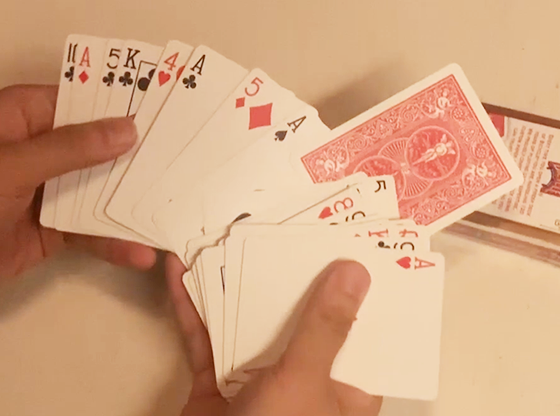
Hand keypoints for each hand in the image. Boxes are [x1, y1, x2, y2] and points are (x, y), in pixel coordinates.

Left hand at [0, 85, 156, 280]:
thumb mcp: (12, 166)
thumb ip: (69, 149)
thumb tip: (127, 131)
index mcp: (21, 120)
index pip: (77, 102)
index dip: (117, 105)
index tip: (161, 111)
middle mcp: (39, 152)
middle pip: (96, 148)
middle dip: (135, 157)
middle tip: (180, 159)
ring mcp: (48, 192)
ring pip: (99, 191)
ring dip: (131, 205)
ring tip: (169, 211)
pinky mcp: (54, 230)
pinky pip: (91, 231)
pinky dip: (114, 242)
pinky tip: (140, 253)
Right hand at [166, 254, 382, 415]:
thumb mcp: (305, 383)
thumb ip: (324, 329)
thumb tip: (356, 272)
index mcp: (343, 387)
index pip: (361, 328)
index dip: (358, 286)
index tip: (352, 239)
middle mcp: (304, 378)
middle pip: (300, 315)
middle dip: (287, 272)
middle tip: (284, 221)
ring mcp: (257, 379)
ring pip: (248, 320)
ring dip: (233, 282)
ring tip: (225, 233)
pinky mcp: (215, 383)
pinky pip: (205, 339)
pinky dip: (190, 308)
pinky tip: (177, 272)